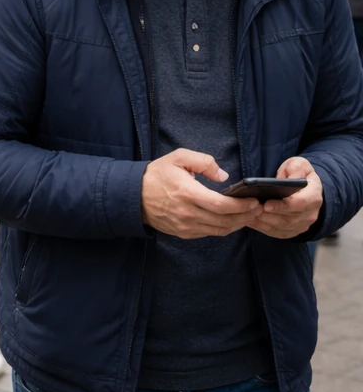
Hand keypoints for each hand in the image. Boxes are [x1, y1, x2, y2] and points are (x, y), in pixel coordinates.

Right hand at [141, 149, 262, 238]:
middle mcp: (187, 213)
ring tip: (249, 216)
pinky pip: (209, 233)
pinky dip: (223, 228)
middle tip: (258, 209)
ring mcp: (185, 225)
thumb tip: (224, 176)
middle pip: (225, 221)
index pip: (221, 205)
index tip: (254, 201)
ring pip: (219, 230)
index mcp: (187, 193)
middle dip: (246, 216)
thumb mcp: (178, 157)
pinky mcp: (183, 233)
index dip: (242, 206)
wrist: (133, 195)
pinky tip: (230, 221)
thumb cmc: (157, 174)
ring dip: (237, 225)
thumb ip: (203, 162)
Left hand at [247, 157, 323, 239]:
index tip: (266, 204)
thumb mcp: (299, 164)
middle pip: (288, 219)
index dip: (283, 205)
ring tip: (247, 214)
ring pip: (281, 227)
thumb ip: (296, 168)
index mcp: (313, 196)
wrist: (303, 188)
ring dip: (263, 222)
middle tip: (251, 209)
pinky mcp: (292, 230)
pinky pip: (277, 232)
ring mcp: (302, 224)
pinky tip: (250, 220)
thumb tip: (291, 178)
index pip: (300, 203)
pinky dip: (262, 227)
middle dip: (268, 215)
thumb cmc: (298, 174)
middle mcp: (310, 213)